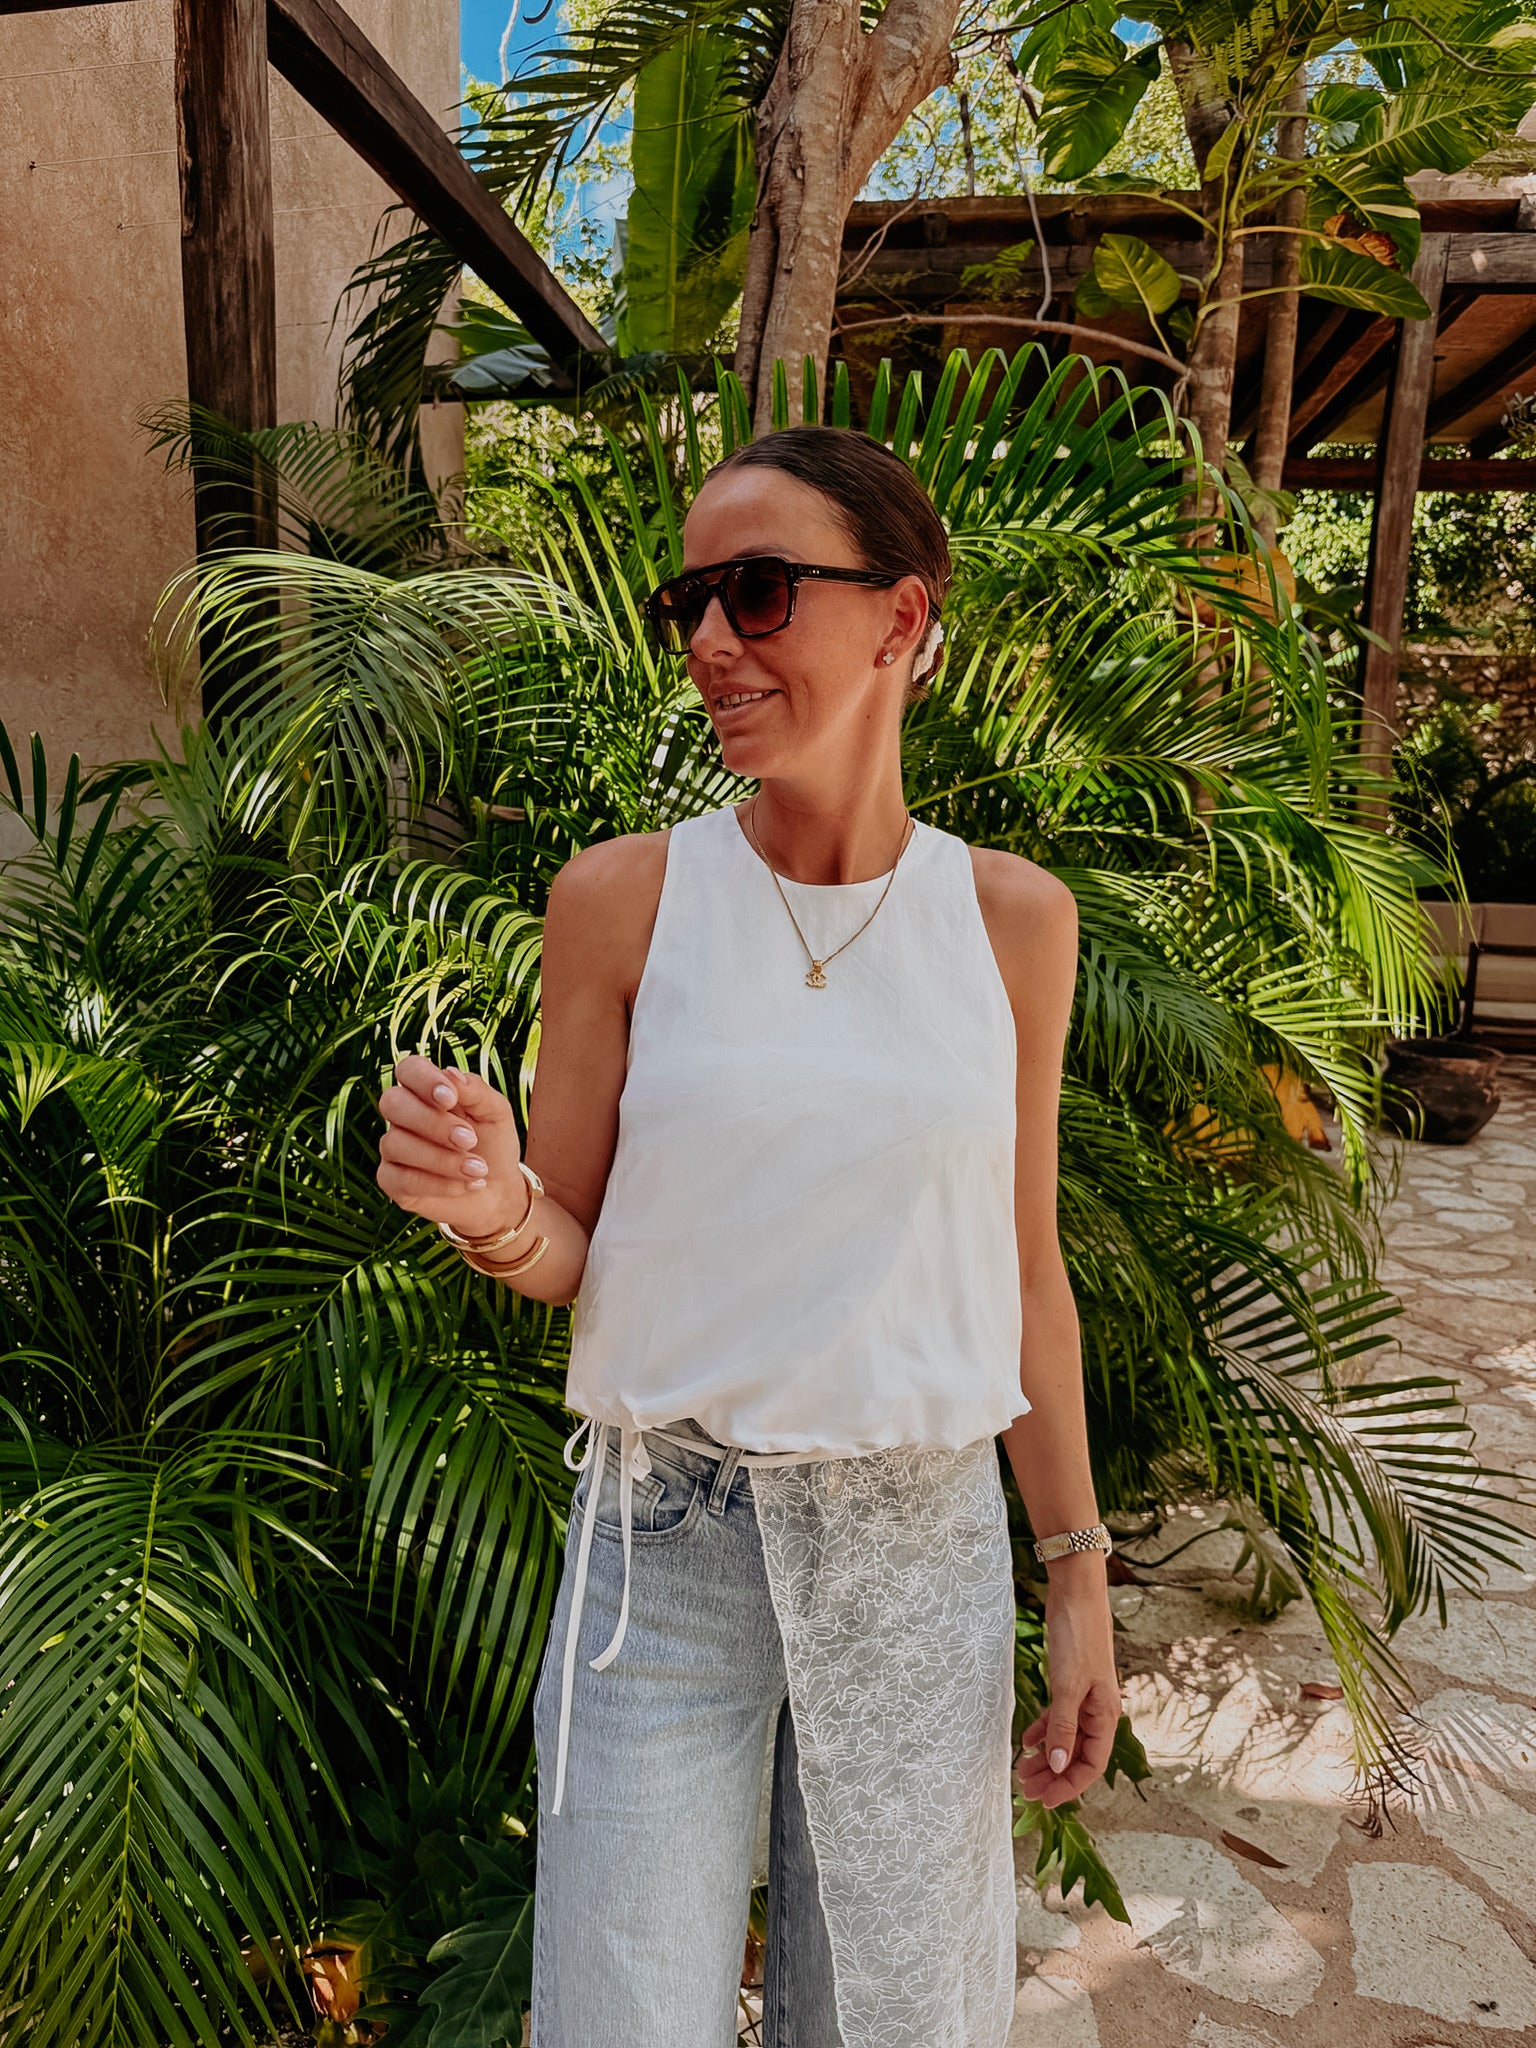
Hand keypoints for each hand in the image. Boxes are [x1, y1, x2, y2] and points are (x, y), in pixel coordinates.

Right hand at [375, 1055, 525, 1237]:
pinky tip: (469, 1185)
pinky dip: (440, 1183)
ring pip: (396, 1143)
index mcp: (426, 1090)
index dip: (424, 1080)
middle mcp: (403, 1115)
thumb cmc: (494, 1143)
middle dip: (432, 1122)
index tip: (451, 1099)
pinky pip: (403, 1179)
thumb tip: (450, 1073)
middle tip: (470, 1140)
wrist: (499, 1190)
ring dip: (442, 1158)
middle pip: (392, 1103)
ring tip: (479, 1169)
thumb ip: (475, 1090)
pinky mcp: (391, 1181)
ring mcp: (393, 1147)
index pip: (408, 1069)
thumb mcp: (496, 1112)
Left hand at [1014, 1567, 1120, 1810]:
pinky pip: (1058, 1716)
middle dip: (1053, 1776)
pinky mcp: (1069, 1682)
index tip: (1045, 1802)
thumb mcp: (1068, 1685)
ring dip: (1046, 1756)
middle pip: (1077, 1755)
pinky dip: (1043, 1730)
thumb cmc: (1078, 1637)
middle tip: (1026, 1791)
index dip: (1069, 1786)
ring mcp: (1084, 1696)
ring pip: (1066, 1738)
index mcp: (1105, 1715)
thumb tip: (1058, 1768)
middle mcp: (1098, 1710)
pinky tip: (1026, 1741)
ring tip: (1021, 1772)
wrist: (1076, 1594)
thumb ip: (1063, 1727)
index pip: (1091, 1765)